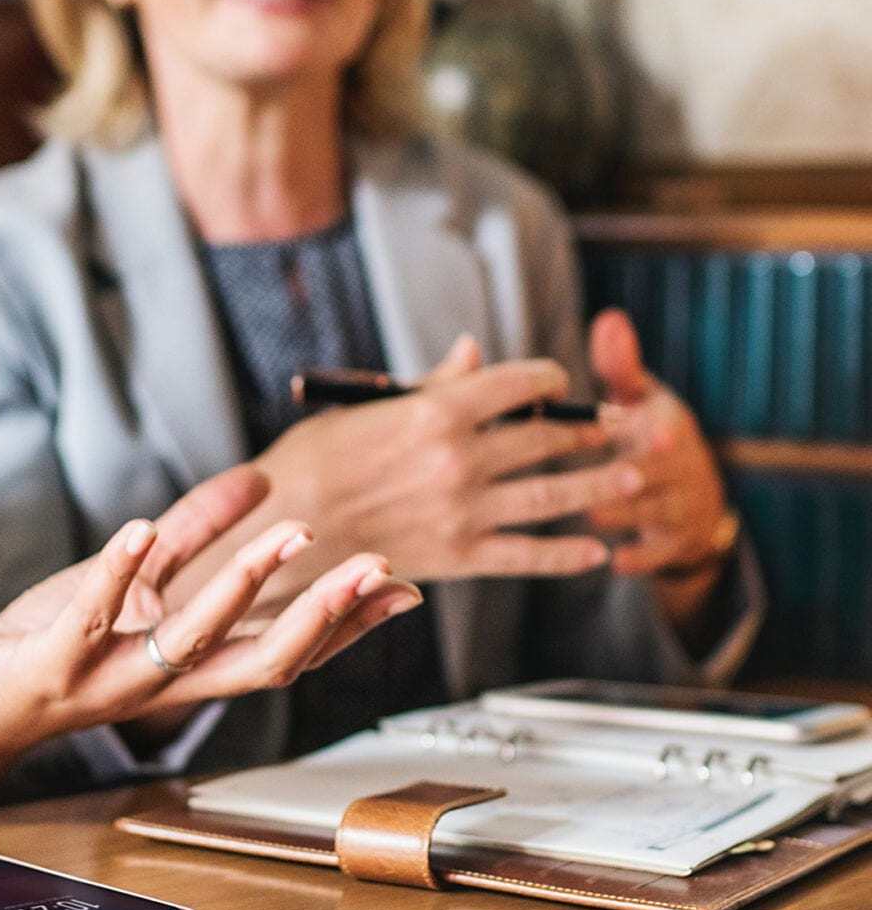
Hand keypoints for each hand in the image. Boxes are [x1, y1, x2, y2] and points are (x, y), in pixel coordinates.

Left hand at [0, 465, 422, 758]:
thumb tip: (259, 481)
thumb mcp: (136, 580)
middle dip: (323, 614)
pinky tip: (139, 528)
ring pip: (191, 641)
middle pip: (263, 661)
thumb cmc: (58, 643)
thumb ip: (193, 533)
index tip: (400, 588)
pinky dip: (115, 574)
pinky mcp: (55, 665)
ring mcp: (112, 679)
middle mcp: (166, 683)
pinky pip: (91, 619)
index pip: (287, 651)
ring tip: (285, 533)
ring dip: (241, 585)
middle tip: (373, 569)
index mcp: (193, 664)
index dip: (346, 625)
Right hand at [226, 337, 638, 603]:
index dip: (549, 378)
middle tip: (617, 426)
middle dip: (587, 428)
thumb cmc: (306, 463)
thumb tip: (472, 352)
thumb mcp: (361, 409)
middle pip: (546, 436)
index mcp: (436, 410)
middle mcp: (461, 458)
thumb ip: (428, 384)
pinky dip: (566, 555)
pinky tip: (595, 553)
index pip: (519, 383)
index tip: (559, 383)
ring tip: (631, 477)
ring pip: (553, 494)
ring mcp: (465, 510)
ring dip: (599, 484)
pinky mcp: (459, 557)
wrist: (277, 532)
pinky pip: (527, 555)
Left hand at [584, 309, 731, 579]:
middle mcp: (678, 466)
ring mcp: (678, 506)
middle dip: (625, 470)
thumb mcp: (645, 399)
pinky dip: (641, 557)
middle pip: (652, 469)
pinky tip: (616, 562)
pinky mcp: (675, 542)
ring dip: (621, 512)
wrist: (696, 498)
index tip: (620, 423)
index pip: (656, 425)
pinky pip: (659, 552)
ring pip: (649, 510)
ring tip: (588, 512)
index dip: (637, 425)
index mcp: (667, 427)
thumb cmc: (652, 436)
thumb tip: (608, 318)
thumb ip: (621, 366)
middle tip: (588, 470)